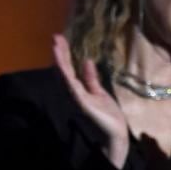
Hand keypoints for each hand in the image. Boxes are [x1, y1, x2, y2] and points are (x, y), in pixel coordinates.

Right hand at [53, 34, 128, 167]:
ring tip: (55, 47)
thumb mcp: (100, 92)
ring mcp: (77, 98)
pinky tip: (64, 67)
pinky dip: (67, 77)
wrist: (116, 132)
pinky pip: (73, 89)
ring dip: (60, 62)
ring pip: (65, 77)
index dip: (65, 54)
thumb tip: (86, 61)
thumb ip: (91, 78)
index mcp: (79, 89)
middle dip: (60, 54)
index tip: (60, 39)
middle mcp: (75, 92)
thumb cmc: (108, 114)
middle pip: (65, 70)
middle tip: (55, 37)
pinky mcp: (82, 104)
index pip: (70, 68)